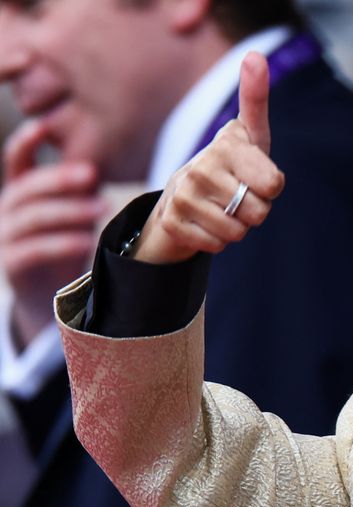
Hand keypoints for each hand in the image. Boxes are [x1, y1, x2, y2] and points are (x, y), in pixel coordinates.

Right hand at [0, 119, 104, 347]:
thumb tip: (99, 167)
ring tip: (102, 208)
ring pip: (34, 218)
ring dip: (70, 211)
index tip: (43, 124)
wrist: (48, 295)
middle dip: (59, 179)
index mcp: (20, 193)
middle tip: (92, 173)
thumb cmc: (64, 245)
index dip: (25, 142)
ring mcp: (4, 237)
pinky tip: (86, 241)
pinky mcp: (11, 264)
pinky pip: (35, 250)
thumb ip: (78, 192)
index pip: (15, 161)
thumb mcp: (71, 214)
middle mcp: (6, 211)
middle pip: (27, 188)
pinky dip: (62, 244)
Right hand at [134, 52, 284, 263]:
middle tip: (238, 196)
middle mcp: (200, 167)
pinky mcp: (171, 222)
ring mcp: (182, 195)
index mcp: (226, 145)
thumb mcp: (249, 134)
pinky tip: (206, 223)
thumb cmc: (230, 164)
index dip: (272, 188)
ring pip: (237, 233)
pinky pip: (216, 246)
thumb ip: (255, 98)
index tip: (257, 176)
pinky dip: (217, 241)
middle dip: (256, 211)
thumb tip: (255, 56)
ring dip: (237, 228)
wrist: (182, 195)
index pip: (274, 185)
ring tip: (222, 208)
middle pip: (259, 213)